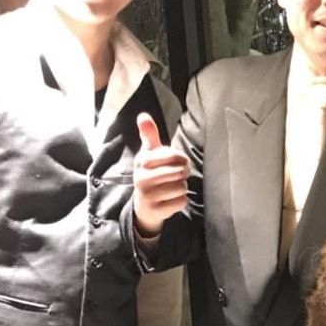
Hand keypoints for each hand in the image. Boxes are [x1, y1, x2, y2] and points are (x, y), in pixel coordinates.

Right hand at [133, 112, 189, 237]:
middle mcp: (142, 178)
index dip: (181, 158)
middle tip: (180, 174)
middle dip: (183, 173)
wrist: (144, 205)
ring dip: (181, 187)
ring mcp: (148, 195)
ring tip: (172, 187)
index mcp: (142, 161)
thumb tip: (143, 115)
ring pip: (181, 187)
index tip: (180, 160)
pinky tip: (171, 199)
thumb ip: (149, 136)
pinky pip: (181, 201)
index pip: (173, 155)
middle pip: (179, 172)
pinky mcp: (156, 210)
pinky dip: (181, 200)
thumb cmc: (151, 174)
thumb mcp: (149, 154)